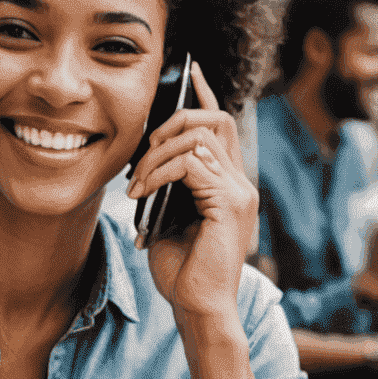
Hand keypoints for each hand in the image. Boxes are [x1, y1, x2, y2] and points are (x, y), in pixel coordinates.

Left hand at [126, 63, 258, 324]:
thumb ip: (170, 183)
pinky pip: (189, 164)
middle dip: (174, 120)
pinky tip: (142, 192)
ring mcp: (239, 191)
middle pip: (214, 118)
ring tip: (136, 182)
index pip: (223, 123)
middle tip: (145, 147)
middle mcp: (241, 181)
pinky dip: (159, 171)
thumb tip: (148, 154)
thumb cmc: (182, 270)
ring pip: (196, 138)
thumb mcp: (170, 216)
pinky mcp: (229, 202)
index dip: (207, 93)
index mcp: (229, 181)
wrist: (198, 310)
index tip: (192, 68)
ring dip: (157, 153)